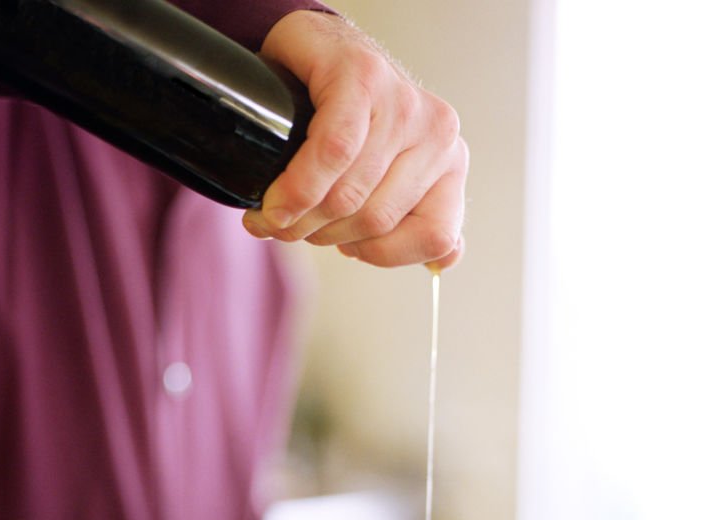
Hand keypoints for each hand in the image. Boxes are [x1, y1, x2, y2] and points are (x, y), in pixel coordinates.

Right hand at [241, 11, 467, 268]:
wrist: (315, 52)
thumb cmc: (347, 126)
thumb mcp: (388, 178)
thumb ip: (416, 221)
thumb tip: (443, 264)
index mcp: (450, 165)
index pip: (435, 236)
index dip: (379, 254)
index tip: (343, 246)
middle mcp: (438, 133)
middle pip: (378, 220)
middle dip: (324, 235)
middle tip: (288, 229)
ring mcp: (404, 102)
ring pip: (350, 193)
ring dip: (301, 216)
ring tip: (273, 216)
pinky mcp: (364, 78)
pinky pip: (334, 151)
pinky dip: (300, 185)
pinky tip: (276, 201)